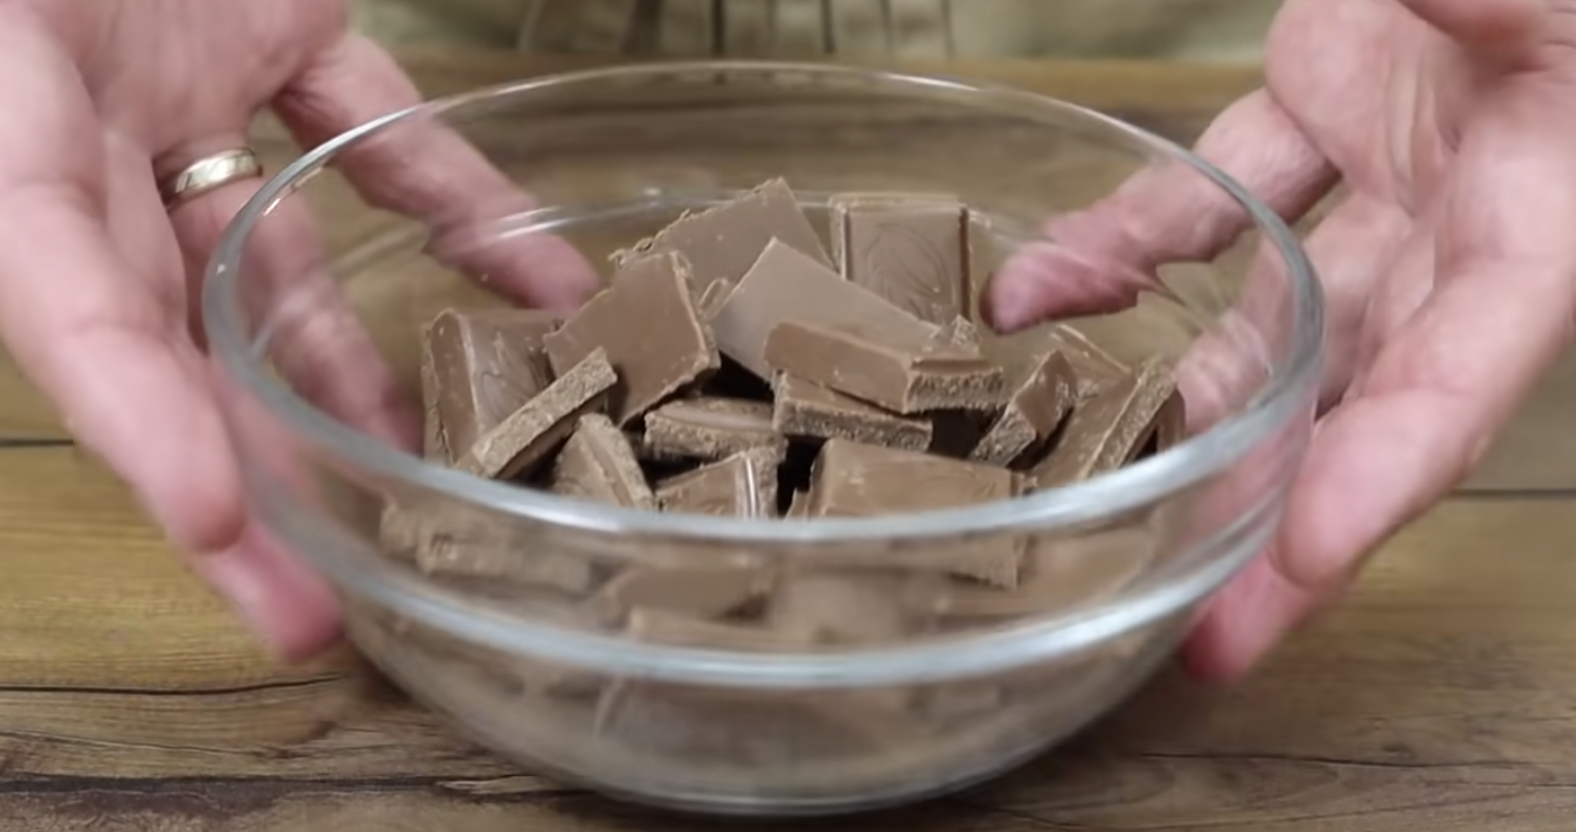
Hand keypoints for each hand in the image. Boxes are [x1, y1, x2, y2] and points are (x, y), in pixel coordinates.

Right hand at [0, 1, 597, 657]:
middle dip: (237, 473)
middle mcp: (79, 132)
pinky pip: (376, 134)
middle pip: (165, 338)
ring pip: (273, 262)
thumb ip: (47, 132)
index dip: (131, 419)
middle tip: (312, 613)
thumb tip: (124, 302)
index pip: (61, 306)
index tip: (213, 522)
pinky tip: (542, 287)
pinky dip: (454, 201)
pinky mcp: (272, 25)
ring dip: (354, 368)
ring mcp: (177, 83)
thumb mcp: (20, 42)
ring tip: (442, 474)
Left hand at [986, 0, 1575, 679]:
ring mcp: (1390, 176)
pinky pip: (1208, 202)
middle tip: (1202, 625)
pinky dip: (1125, 245)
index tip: (1302, 561)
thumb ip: (1485, 2)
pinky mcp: (1320, 114)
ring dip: (1182, 396)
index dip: (1384, 476)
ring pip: (1274, 317)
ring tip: (1085, 469)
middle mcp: (1466, 220)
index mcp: (1546, 214)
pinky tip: (1042, 289)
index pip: (1463, 377)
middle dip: (1281, 511)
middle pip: (1366, 400)